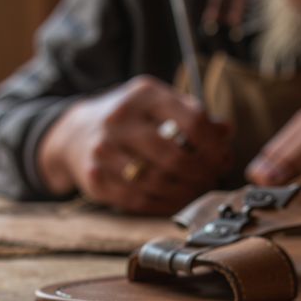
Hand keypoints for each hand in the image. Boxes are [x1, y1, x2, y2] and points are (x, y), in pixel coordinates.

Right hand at [39, 75, 232, 214]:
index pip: (192, 122)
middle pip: (175, 156)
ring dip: (187, 192)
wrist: (73, 133)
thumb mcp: (158, 104)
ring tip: (199, 189)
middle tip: (213, 177)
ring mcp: (104, 152)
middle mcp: (119, 121)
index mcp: (143, 96)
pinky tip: (178, 199)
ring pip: (158, 182)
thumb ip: (193, 115)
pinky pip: (140, 200)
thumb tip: (226, 132)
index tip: (223, 156)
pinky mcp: (96, 180)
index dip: (215, 145)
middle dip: (202, 172)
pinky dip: (166, 204)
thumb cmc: (129, 118)